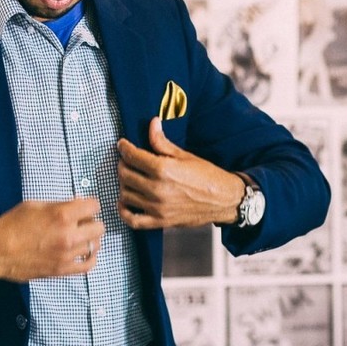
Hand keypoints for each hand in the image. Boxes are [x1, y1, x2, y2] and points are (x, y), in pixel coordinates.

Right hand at [0, 197, 103, 282]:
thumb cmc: (13, 224)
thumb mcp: (36, 205)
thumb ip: (60, 205)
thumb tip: (78, 204)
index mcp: (62, 215)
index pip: (94, 206)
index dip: (89, 205)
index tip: (84, 207)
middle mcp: (69, 235)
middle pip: (99, 227)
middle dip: (92, 221)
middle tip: (81, 222)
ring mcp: (67, 255)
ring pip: (96, 245)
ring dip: (90, 239)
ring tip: (80, 237)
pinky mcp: (63, 270)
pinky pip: (89, 265)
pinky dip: (90, 258)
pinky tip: (83, 252)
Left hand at [117, 117, 245, 229]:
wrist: (224, 199)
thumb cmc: (207, 176)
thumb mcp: (184, 155)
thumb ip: (162, 142)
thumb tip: (152, 124)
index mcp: (163, 170)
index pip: (132, 156)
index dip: (124, 148)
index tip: (122, 145)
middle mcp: (157, 189)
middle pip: (125, 174)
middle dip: (122, 164)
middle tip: (127, 160)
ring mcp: (157, 208)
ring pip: (125, 194)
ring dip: (123, 184)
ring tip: (129, 178)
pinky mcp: (160, 221)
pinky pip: (133, 220)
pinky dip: (123, 212)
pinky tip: (124, 202)